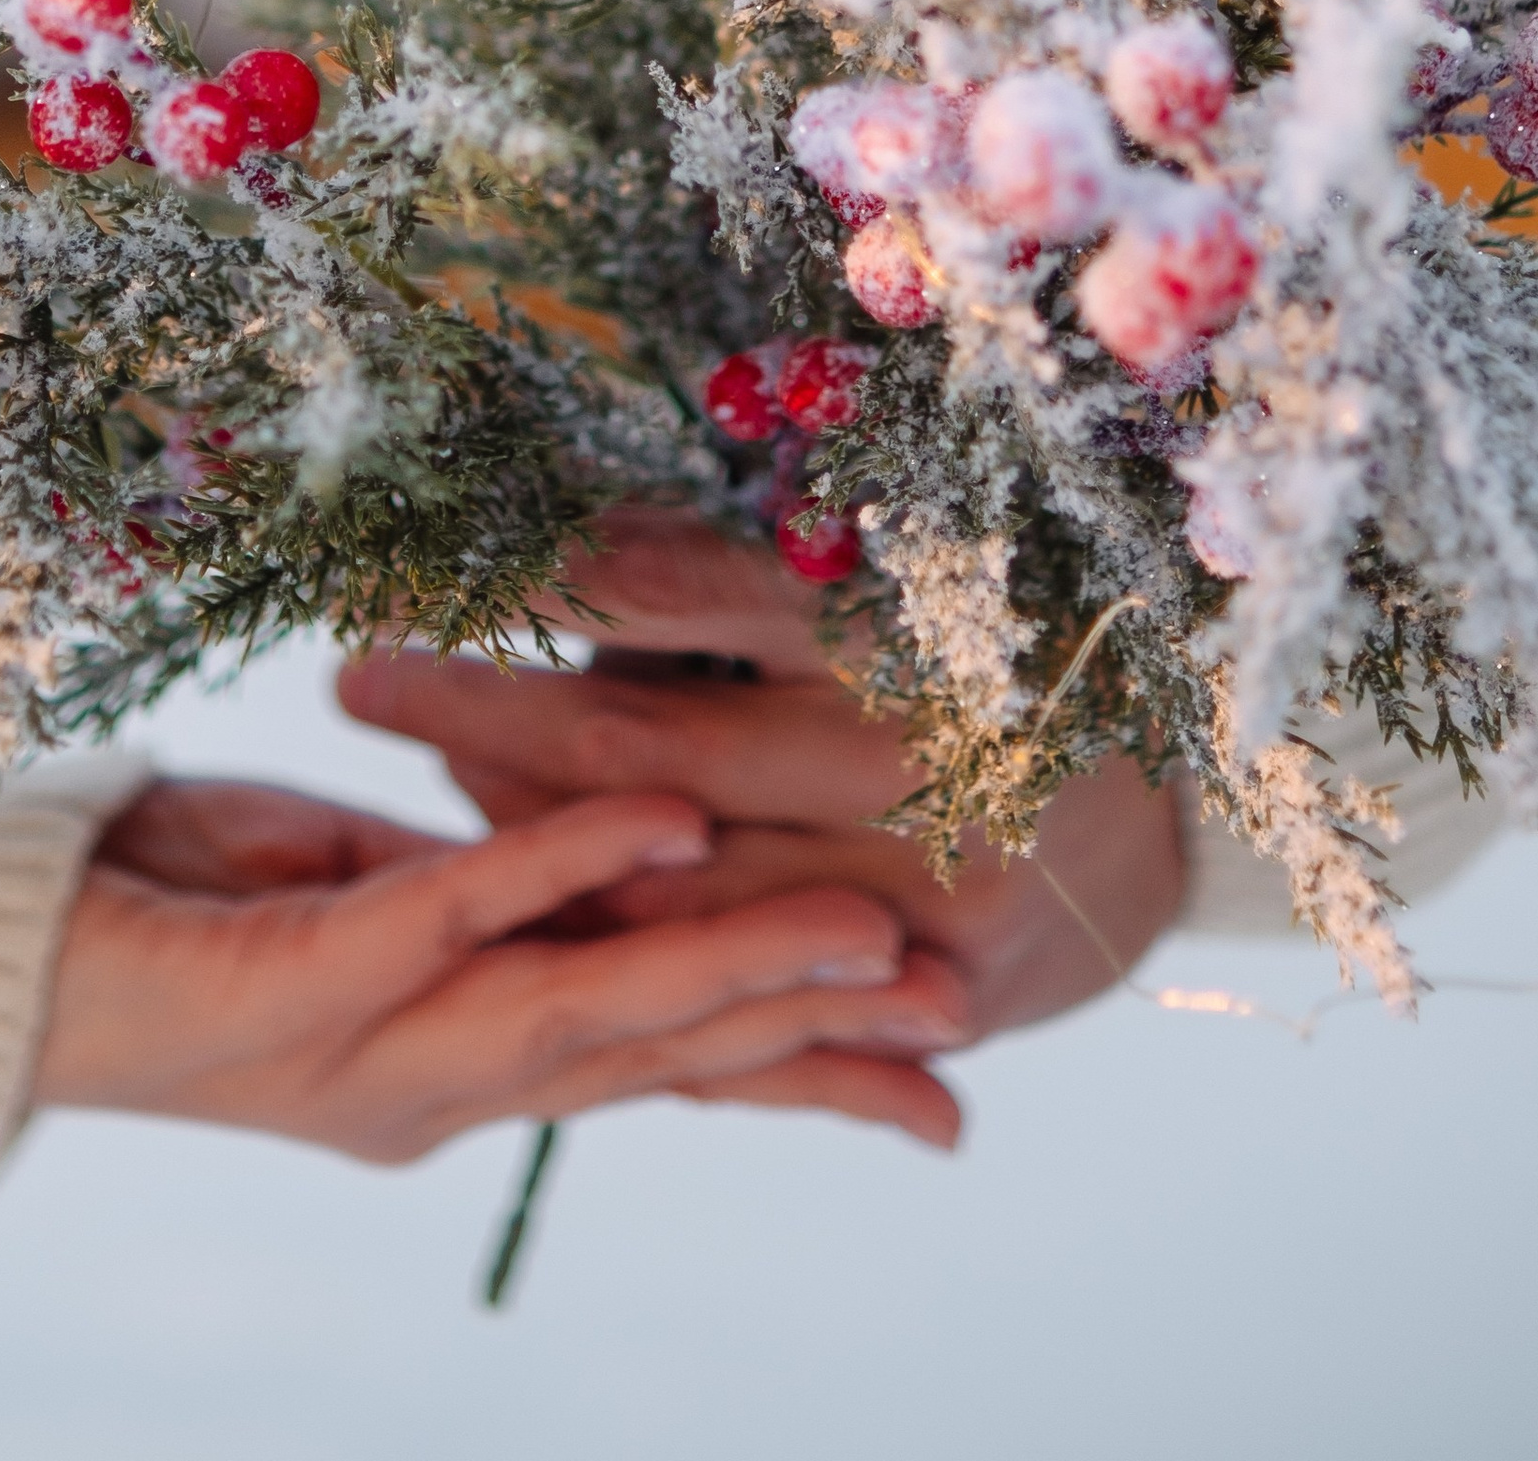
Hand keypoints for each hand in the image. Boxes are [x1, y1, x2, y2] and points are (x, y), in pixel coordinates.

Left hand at [32, 772, 965, 1159]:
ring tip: (862, 927)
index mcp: (458, 1072)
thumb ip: (494, 890)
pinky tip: (663, 818)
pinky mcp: (302, 977)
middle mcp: (431, 1093)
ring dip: (731, 959)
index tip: (949, 1068)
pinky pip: (453, 907)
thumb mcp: (373, 887)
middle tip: (961, 1016)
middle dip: (813, 1038)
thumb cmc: (182, 902)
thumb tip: (629, 850)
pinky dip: (563, 858)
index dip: (806, 1070)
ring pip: (586, 1008)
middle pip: (657, 1063)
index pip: (663, 1075)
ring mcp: (369, 1050)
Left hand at [337, 509, 1186, 1068]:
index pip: (678, 590)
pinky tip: (529, 889)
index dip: (542, 576)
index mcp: (904, 611)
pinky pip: (743, 976)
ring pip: (671, 879)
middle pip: (647, 744)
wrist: (1179, 795)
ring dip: (525, 826)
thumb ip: (724, 571)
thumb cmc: (992, 634)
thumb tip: (547, 545)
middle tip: (358, 670)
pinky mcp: (946, 990)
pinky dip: (627, 930)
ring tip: (420, 759)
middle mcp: (920, 751)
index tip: (427, 555)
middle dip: (485, 708)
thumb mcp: (876, 555)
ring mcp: (933, 889)